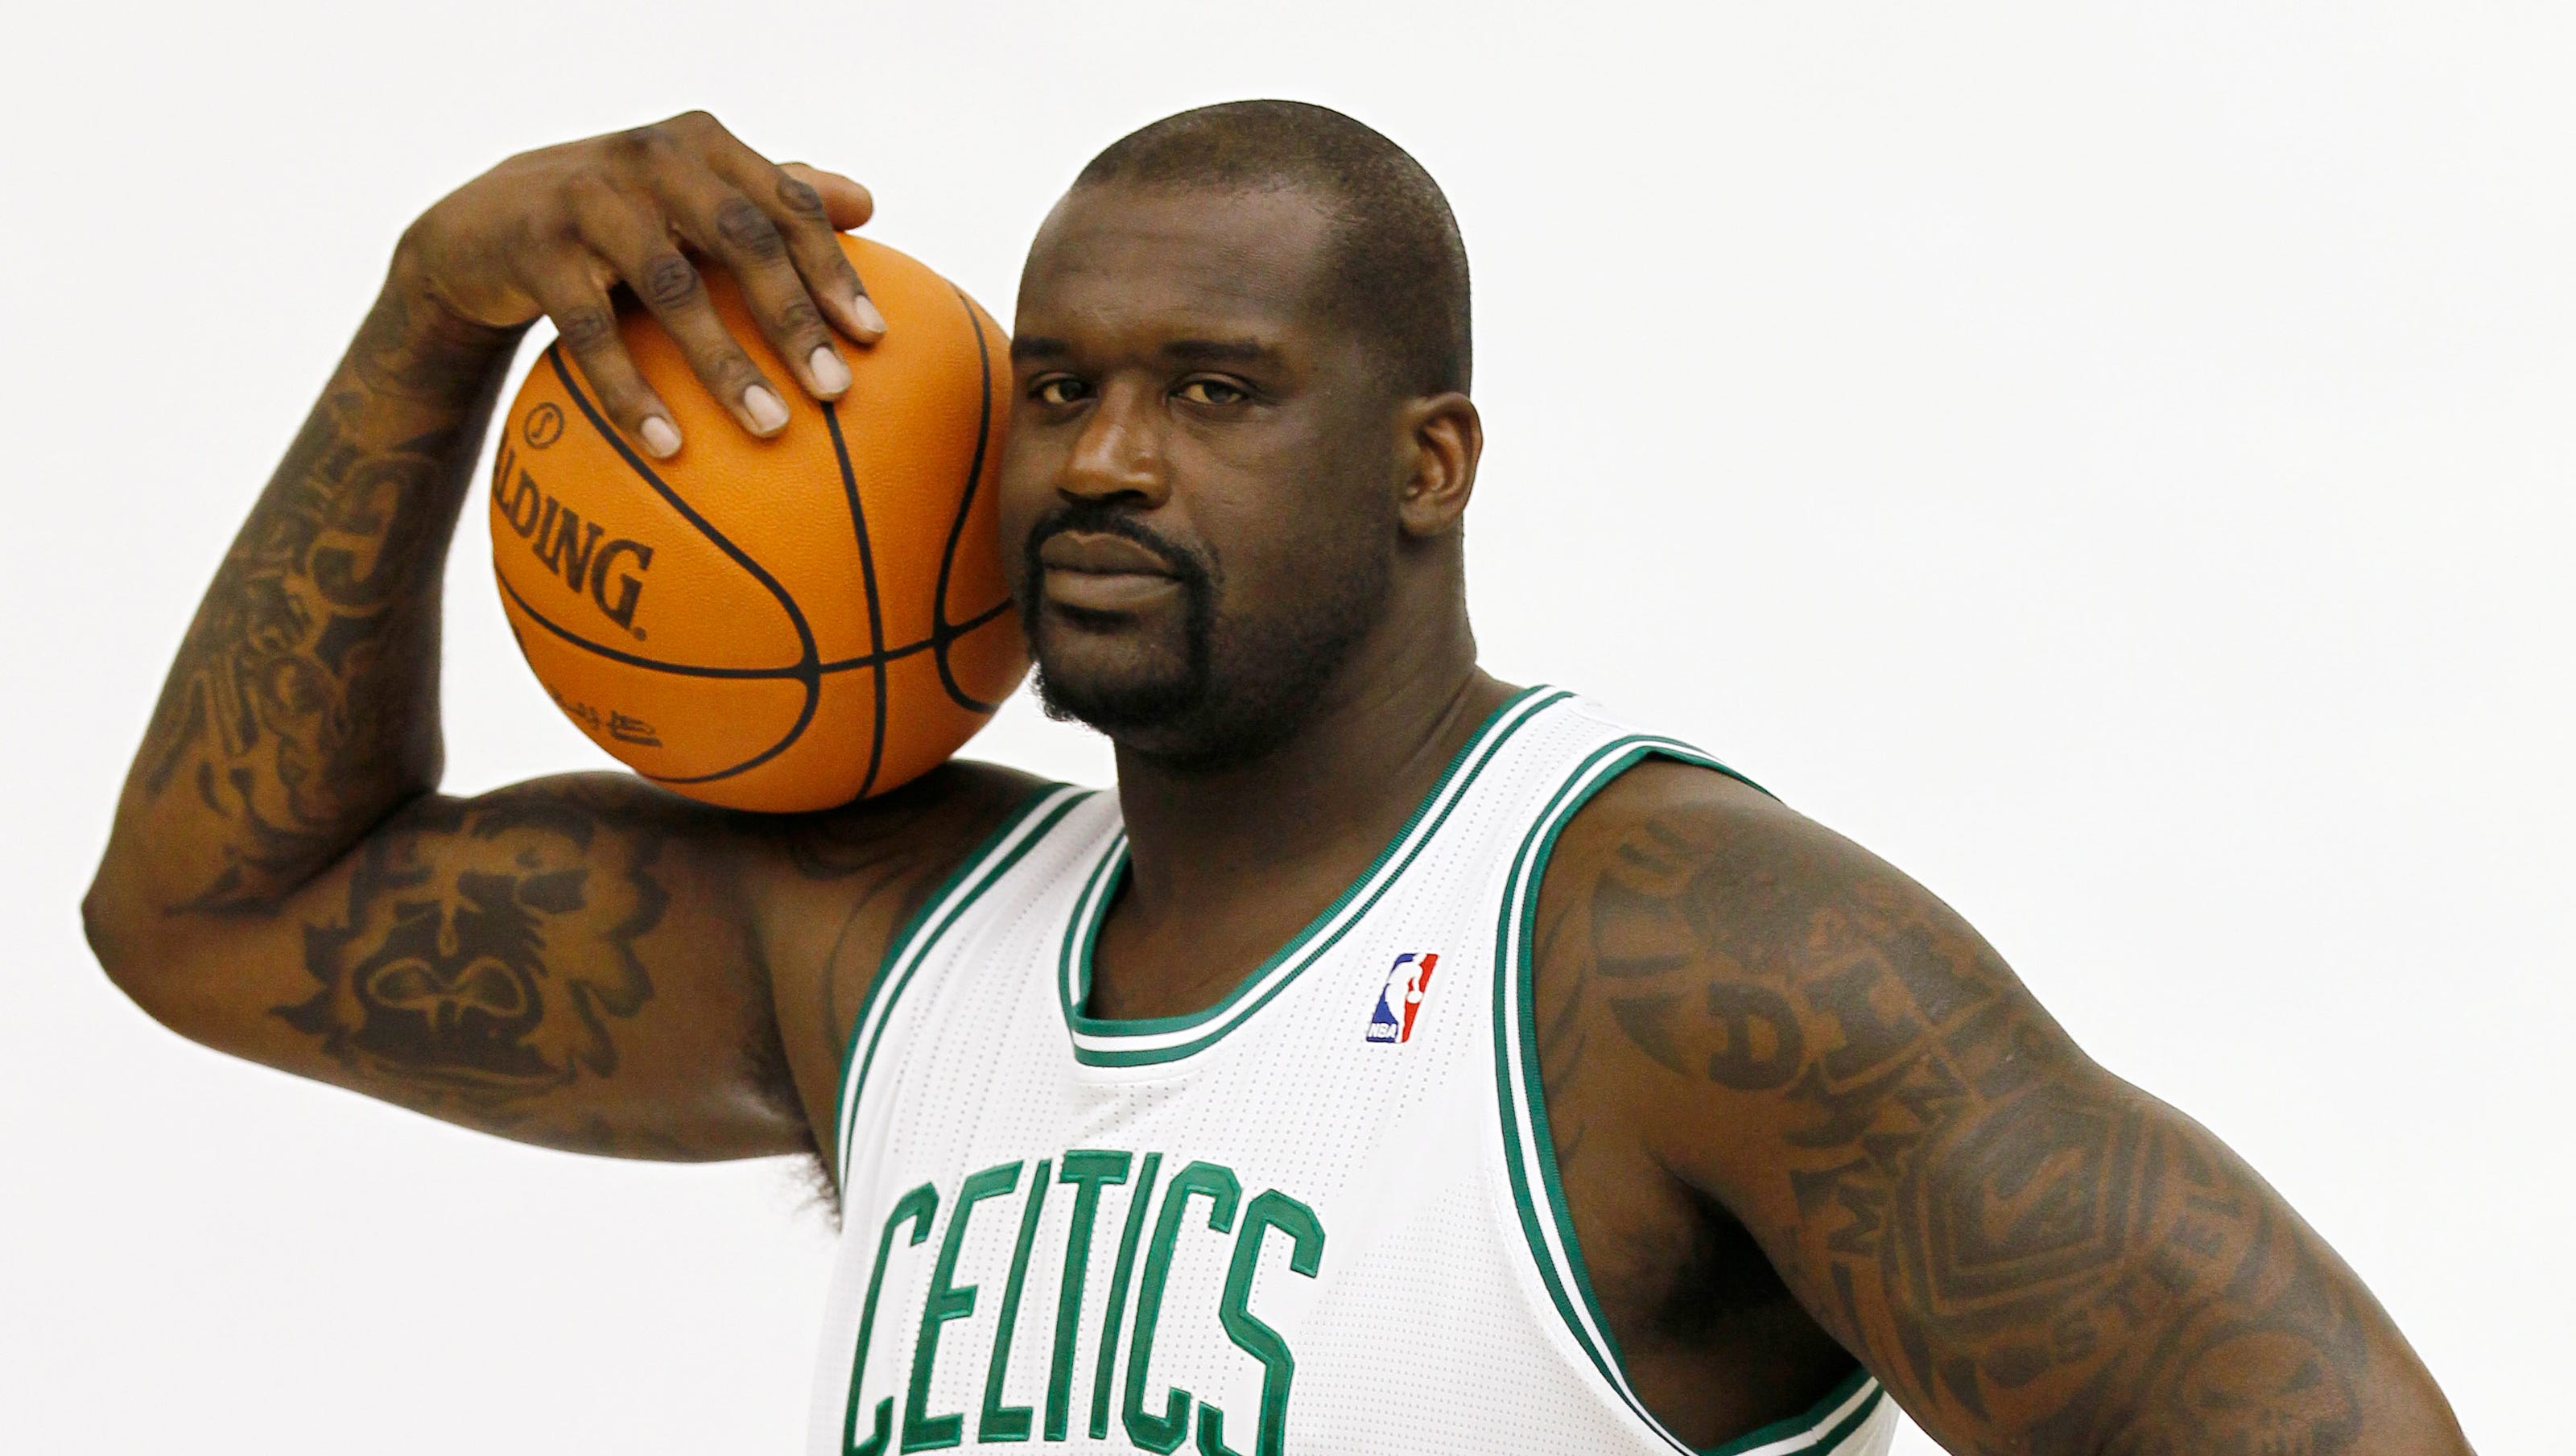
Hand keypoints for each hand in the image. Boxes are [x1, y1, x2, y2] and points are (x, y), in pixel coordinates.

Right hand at [393, 110, 881, 456]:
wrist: (480, 225)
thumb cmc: (614, 218)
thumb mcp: (686, 195)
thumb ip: (769, 196)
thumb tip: (867, 202)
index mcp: (702, 144)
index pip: (785, 206)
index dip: (833, 271)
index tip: (875, 340)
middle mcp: (650, 157)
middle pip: (741, 239)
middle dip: (793, 318)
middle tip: (836, 392)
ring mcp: (588, 197)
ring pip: (671, 286)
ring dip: (724, 363)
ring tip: (770, 428)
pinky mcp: (535, 245)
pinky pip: (593, 329)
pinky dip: (631, 391)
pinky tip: (667, 446)